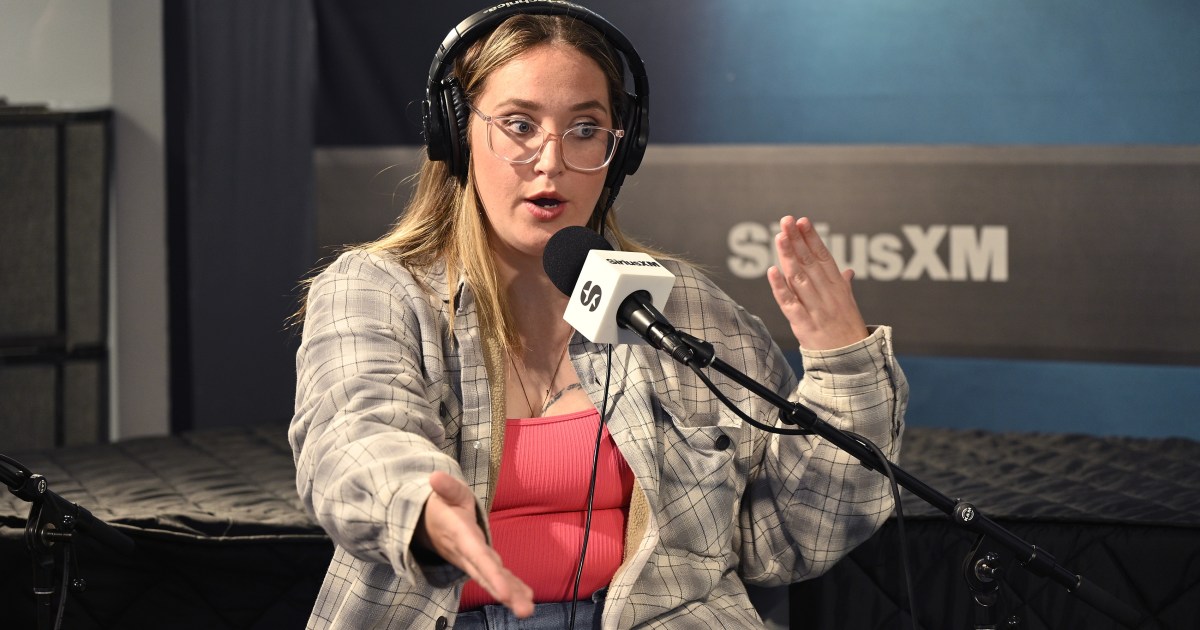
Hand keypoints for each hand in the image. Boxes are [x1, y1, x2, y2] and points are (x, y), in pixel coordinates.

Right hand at [416, 471, 533, 617]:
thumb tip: (435, 477)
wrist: (425, 521)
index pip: (477, 556)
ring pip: (492, 579)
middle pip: (487, 575)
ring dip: (511, 595)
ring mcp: (472, 560)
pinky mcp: (478, 562)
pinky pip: (495, 576)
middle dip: (505, 593)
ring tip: (527, 609)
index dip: (490, 574)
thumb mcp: (446, 491)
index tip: (503, 593)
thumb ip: (445, 486)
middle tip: (524, 610)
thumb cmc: (441, 504)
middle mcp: (466, 553)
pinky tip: (527, 597)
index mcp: (460, 534)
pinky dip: (510, 587)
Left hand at [767, 216, 868, 349]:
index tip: (801, 221)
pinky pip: (790, 304)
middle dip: (797, 240)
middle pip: (809, 263)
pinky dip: (780, 288)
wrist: (851, 363)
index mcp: (839, 288)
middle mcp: (827, 295)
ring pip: (799, 279)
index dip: (811, 238)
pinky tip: (772, 272)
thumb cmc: (849, 332)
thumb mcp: (850, 306)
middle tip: (786, 221)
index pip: (823, 257)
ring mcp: (816, 309)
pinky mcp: (804, 325)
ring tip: (779, 238)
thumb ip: (843, 286)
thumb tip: (846, 270)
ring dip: (788, 257)